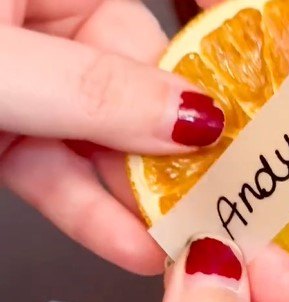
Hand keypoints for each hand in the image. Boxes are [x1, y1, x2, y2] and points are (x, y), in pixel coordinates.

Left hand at [0, 0, 222, 274]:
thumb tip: (188, 118)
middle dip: (165, 162)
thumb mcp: (0, 67)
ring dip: (134, 205)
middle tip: (209, 202)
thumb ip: (93, 90)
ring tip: (176, 239)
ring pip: (95, 150)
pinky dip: (91, 217)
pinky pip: (56, 178)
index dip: (191, 91)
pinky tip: (133, 247)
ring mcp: (25, 91)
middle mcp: (40, 34)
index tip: (232, 136)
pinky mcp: (4, 141)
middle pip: (129, 102)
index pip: (145, 37)